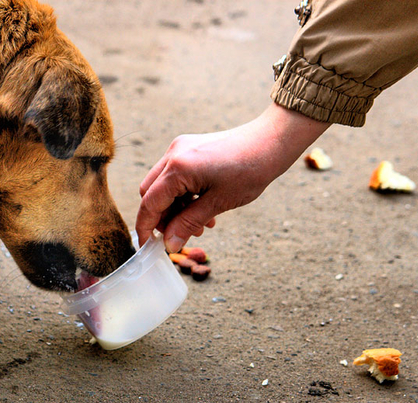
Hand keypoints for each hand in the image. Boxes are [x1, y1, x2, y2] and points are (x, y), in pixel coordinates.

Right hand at [136, 103, 329, 251]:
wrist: (271, 141)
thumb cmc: (250, 169)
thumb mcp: (218, 203)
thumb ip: (188, 223)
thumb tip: (170, 245)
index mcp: (178, 167)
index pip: (150, 203)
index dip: (146, 228)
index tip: (149, 247)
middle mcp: (173, 154)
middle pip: (150, 193)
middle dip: (161, 218)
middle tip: (179, 235)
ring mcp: (179, 149)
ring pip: (162, 186)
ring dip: (175, 208)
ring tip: (200, 225)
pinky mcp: (188, 148)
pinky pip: (175, 176)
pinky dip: (182, 195)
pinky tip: (203, 208)